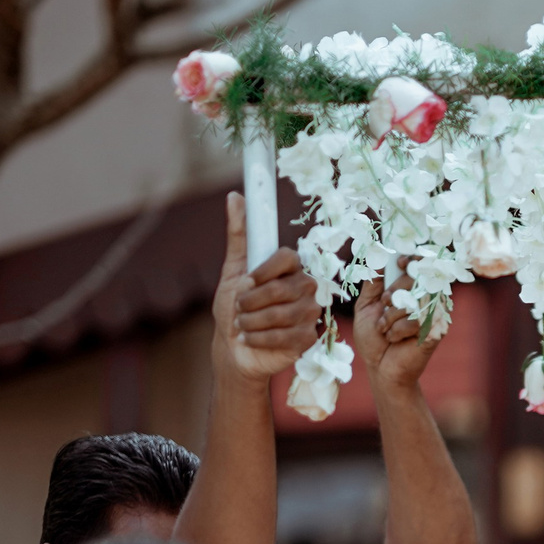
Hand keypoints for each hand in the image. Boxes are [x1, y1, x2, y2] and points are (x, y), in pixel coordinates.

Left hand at [213, 193, 322, 385]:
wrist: (234, 348)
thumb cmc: (233, 308)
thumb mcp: (233, 270)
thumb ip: (238, 234)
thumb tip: (235, 196)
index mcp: (291, 267)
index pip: (288, 258)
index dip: (265, 271)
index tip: (246, 281)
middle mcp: (306, 287)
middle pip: (284, 289)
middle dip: (252, 301)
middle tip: (239, 308)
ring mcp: (310, 313)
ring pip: (283, 314)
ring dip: (253, 321)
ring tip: (243, 325)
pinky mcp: (309, 338)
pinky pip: (285, 336)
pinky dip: (260, 338)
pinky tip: (251, 339)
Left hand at [356, 271, 439, 395]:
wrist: (381, 368)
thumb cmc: (373, 338)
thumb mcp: (365, 307)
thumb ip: (372, 284)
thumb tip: (376, 259)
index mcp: (410, 289)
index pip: (420, 264)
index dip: (413, 258)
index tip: (399, 263)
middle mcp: (425, 299)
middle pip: (418, 278)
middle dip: (395, 290)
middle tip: (384, 305)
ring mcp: (433, 314)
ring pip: (415, 300)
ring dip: (392, 315)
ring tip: (384, 329)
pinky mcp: (436, 331)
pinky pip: (417, 320)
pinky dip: (399, 330)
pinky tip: (395, 339)